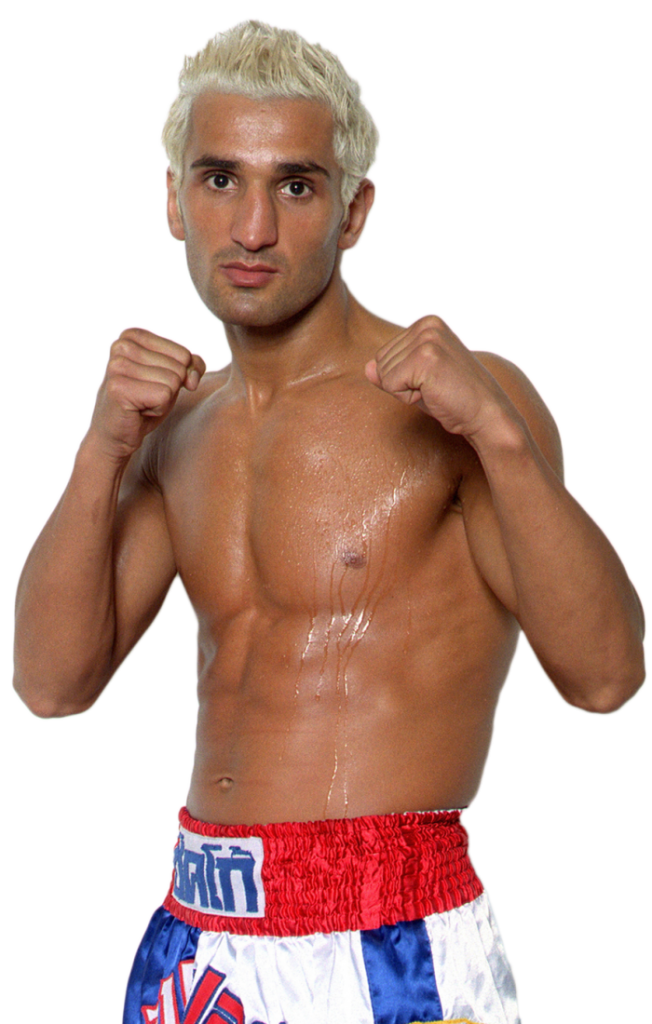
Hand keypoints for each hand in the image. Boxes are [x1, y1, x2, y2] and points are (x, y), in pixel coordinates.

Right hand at [88, 326, 206, 460]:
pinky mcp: (119, 387)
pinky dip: (157, 409)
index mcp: (132, 335)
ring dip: (163, 400)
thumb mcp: (172, 377)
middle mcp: (122, 345)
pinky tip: (138, 411)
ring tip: (142, 403)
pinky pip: (164, 396)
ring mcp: (118, 365)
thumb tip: (192, 379)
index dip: (177, 376)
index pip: (183, 354)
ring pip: (173, 381)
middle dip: (170, 389)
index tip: (152, 384)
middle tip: (145, 397)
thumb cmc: (144, 403)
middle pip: (179, 367)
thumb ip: (191, 365)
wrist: (115, 434)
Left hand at [365, 314, 512, 440]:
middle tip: (435, 388)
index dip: (403, 378)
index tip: (432, 381)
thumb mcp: (417, 381)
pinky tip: (434, 394)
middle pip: (381, 361)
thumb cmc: (453, 399)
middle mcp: (427, 325)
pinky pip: (390, 384)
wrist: (485, 414)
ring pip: (383, 373)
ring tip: (436, 390)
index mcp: (427, 323)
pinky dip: (408, 398)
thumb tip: (367, 368)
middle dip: (402, 384)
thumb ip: (390, 371)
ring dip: (406, 391)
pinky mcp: (426, 357)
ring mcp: (427, 339)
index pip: (384, 354)